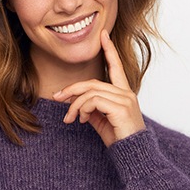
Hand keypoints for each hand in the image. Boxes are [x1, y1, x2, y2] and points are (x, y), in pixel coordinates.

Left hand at [53, 29, 145, 146]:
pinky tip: (81, 120)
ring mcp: (125, 99)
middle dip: (72, 89)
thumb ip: (90, 106)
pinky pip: (92, 101)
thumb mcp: (100, 119)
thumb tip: (74, 101)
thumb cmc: (118, 137)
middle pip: (92, 82)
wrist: (133, 156)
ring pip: (90, 91)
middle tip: (57, 97)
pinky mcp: (121, 107)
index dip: (109, 49)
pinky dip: (81, 109)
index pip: (115, 66)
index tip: (103, 34)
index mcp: (123, 92)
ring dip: (74, 105)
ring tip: (70, 119)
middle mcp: (126, 93)